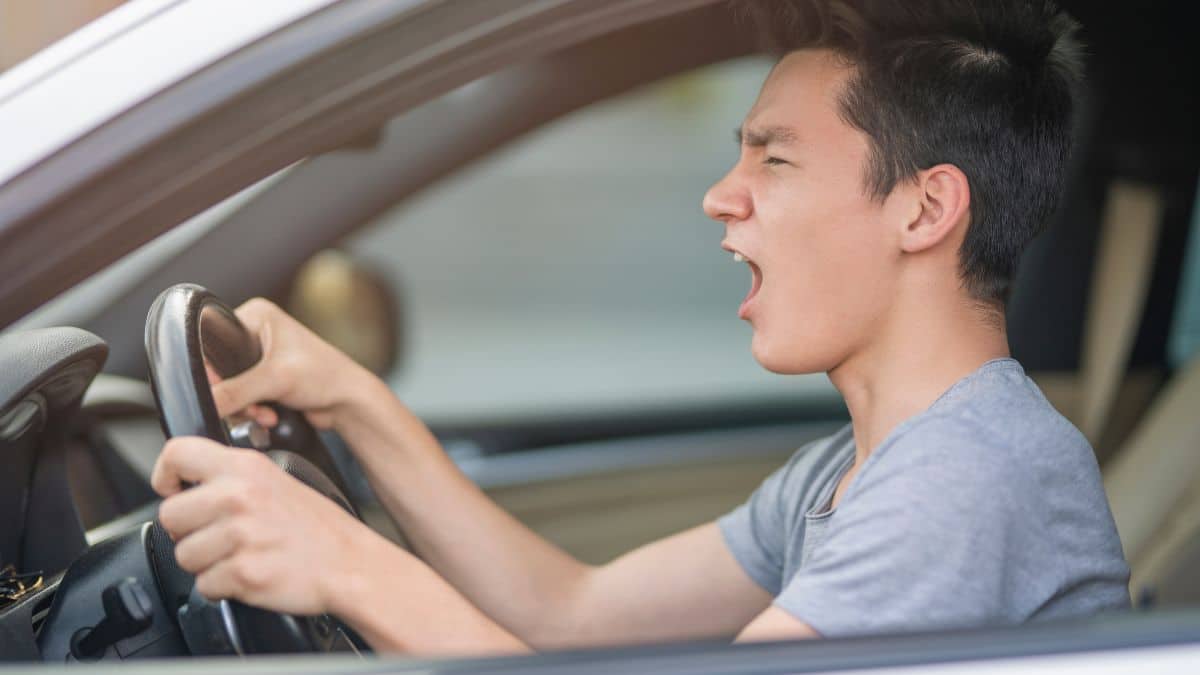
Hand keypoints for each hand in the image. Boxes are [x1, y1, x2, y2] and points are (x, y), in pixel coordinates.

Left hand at [152, 436, 377, 615]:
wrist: (352, 564)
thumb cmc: (318, 528)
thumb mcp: (277, 479)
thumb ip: (232, 477)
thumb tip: (187, 487)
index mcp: (246, 467)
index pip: (177, 452)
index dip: (166, 475)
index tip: (174, 490)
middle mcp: (239, 496)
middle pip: (168, 515)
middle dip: (188, 531)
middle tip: (220, 535)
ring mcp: (240, 536)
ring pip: (183, 556)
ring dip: (206, 563)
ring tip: (242, 555)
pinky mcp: (242, 573)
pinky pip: (204, 586)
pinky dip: (223, 587)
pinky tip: (249, 574)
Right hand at [209, 298, 372, 429]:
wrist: (348, 403)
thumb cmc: (326, 376)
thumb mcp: (275, 380)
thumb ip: (235, 392)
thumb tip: (207, 403)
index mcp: (257, 315)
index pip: (213, 339)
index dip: (211, 369)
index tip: (217, 391)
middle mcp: (258, 332)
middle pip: (221, 368)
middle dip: (233, 394)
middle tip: (248, 407)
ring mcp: (262, 357)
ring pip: (230, 387)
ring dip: (244, 407)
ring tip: (264, 414)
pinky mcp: (266, 379)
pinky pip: (243, 397)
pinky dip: (252, 411)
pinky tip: (269, 416)